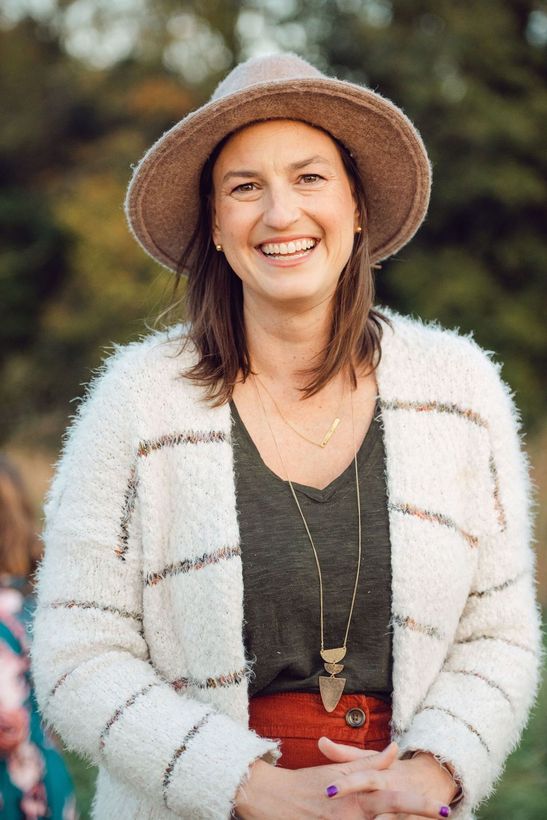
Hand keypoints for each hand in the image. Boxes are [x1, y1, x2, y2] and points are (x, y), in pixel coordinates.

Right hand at [235, 741, 450, 818]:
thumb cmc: (309, 782)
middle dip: (415, 819)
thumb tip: (394, 749)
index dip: (420, 806)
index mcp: (358, 796)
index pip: (395, 800)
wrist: (273, 798)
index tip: (444, 810)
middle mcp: (353, 816)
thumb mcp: (341, 770)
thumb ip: (370, 762)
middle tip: (440, 815)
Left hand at [318, 738, 455, 818]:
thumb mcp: (370, 759)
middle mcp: (397, 792)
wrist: (432, 779)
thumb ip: (345, 754)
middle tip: (342, 817)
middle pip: (387, 802)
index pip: (364, 778)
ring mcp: (409, 810)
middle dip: (371, 815)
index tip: (327, 792)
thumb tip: (320, 741)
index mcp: (383, 775)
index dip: (347, 785)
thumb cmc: (391, 771)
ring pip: (397, 819)